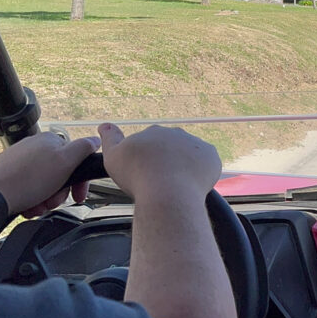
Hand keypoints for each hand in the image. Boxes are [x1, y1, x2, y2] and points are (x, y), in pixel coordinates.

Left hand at [0, 132, 98, 216]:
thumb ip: (84, 148)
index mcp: (50, 140)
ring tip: (37, 206)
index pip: (76, 159)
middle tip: (52, 201)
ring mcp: (19, 160)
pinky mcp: (7, 173)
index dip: (80, 181)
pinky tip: (28, 205)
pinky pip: (28, 187)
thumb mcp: (66, 161)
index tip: (78, 195)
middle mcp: (34, 147)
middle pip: (60, 173)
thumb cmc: (28, 180)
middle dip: (59, 192)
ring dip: (45, 198)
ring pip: (44, 183)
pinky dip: (31, 199)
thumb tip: (96, 139)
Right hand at [99, 124, 220, 201]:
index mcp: (154, 131)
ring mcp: (196, 144)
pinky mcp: (212, 156)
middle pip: (171, 149)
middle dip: (166, 162)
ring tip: (176, 186)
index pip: (150, 145)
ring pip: (189, 155)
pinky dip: (200, 172)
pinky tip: (191, 184)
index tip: (145, 175)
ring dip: (184, 166)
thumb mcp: (113, 157)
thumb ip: (110, 139)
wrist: (168, 192)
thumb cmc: (137, 176)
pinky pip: (206, 163)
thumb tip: (104, 124)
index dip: (146, 161)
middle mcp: (177, 133)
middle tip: (160, 182)